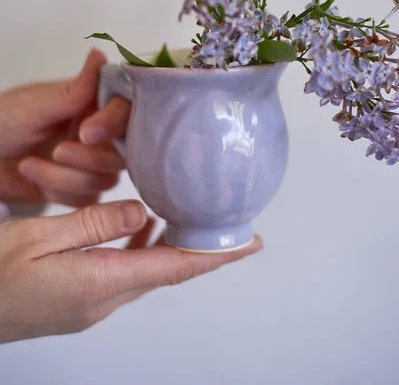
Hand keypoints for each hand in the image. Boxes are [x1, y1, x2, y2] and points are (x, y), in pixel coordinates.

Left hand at [0, 49, 130, 207]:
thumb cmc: (1, 121)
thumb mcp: (35, 104)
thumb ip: (75, 89)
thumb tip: (100, 55)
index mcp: (93, 105)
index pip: (125, 111)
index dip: (112, 123)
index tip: (85, 131)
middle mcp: (100, 133)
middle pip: (123, 153)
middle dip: (88, 158)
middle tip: (57, 151)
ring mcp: (93, 163)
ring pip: (106, 180)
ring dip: (64, 177)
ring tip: (28, 164)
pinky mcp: (82, 189)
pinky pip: (89, 200)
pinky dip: (58, 192)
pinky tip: (33, 176)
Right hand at [0, 201, 262, 342]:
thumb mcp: (40, 236)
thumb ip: (96, 224)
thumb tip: (143, 214)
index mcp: (99, 283)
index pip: (174, 267)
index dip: (216, 255)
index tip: (250, 243)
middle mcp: (103, 300)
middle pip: (167, 271)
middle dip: (201, 249)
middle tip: (228, 226)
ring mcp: (91, 306)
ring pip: (147, 272)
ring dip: (171, 248)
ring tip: (188, 218)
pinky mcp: (80, 302)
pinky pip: (125, 274)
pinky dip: (142, 251)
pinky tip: (138, 228)